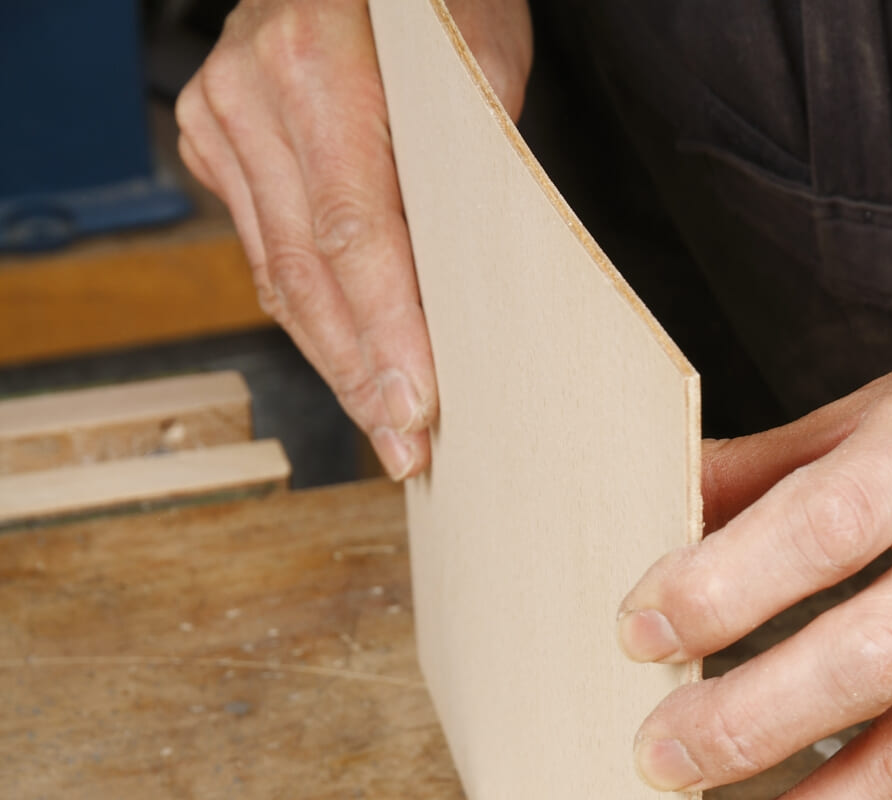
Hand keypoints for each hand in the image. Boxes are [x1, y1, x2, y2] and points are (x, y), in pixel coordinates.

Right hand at [177, 0, 532, 478]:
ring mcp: (220, 114)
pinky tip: (350, 365)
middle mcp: (252, 90)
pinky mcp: (210, 138)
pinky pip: (265, 254)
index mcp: (318, 62)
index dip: (385, 332)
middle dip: (361, 373)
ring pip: (279, 277)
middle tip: (403, 447)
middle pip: (307, 272)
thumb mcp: (479, 57)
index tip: (414, 406)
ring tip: (384, 426)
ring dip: (335, 361)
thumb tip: (475, 299)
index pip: (354, 232)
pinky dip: (310, 316)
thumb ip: (470, 169)